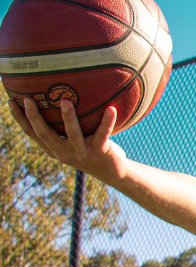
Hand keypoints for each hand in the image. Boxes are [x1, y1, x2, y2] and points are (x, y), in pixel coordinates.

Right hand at [8, 96, 127, 186]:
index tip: (11, 101)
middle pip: (45, 134)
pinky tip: (111, 109)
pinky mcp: (100, 152)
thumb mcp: (72, 140)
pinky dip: (107, 121)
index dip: (20, 119)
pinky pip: (103, 134)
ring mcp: (82, 153)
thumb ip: (62, 126)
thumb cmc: (89, 149)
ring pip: (73, 135)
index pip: (32, 133)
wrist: (112, 171)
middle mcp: (64, 153)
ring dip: (69, 118)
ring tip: (66, 101)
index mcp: (54, 149)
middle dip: (35, 117)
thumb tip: (57, 95)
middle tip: (28, 99)